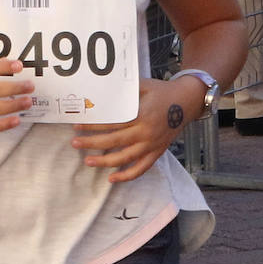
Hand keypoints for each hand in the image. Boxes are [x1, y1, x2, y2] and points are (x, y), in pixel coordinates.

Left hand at [70, 76, 202, 181]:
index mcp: (142, 114)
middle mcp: (146, 132)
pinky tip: (111, 178)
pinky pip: (141, 168)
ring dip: (104, 161)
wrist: (187, 101)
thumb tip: (99, 91)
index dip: (94, 125)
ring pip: (125, 158)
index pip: (113, 123)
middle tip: (75, 143)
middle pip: (114, 141)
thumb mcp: (142, 85)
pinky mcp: (157, 152)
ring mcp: (152, 145)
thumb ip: (123, 89)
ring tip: (87, 161)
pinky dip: (127, 176)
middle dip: (92, 143)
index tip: (77, 126)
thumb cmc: (161, 91)